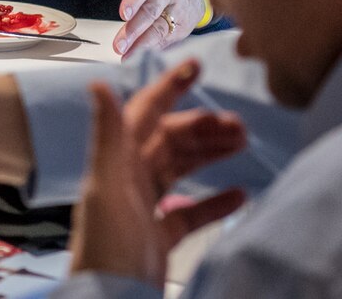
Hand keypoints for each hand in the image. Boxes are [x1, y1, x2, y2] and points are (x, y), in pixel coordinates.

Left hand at [70, 62, 248, 285]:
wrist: (112, 298)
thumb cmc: (107, 245)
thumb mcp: (106, 188)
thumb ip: (106, 137)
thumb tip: (97, 82)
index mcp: (116, 161)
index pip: (144, 112)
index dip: (169, 87)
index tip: (197, 66)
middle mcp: (128, 178)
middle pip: (170, 140)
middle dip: (203, 127)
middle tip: (241, 125)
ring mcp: (145, 207)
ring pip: (181, 169)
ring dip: (210, 154)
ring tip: (244, 144)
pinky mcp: (160, 237)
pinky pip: (190, 211)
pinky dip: (214, 201)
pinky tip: (240, 194)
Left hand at [98, 0, 203, 55]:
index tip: (123, 12)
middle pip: (151, 12)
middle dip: (134, 30)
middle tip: (118, 44)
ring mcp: (179, 12)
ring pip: (160, 30)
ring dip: (141, 44)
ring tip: (124, 54)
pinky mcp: (183, 30)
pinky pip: (167, 41)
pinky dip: (152, 50)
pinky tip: (137, 57)